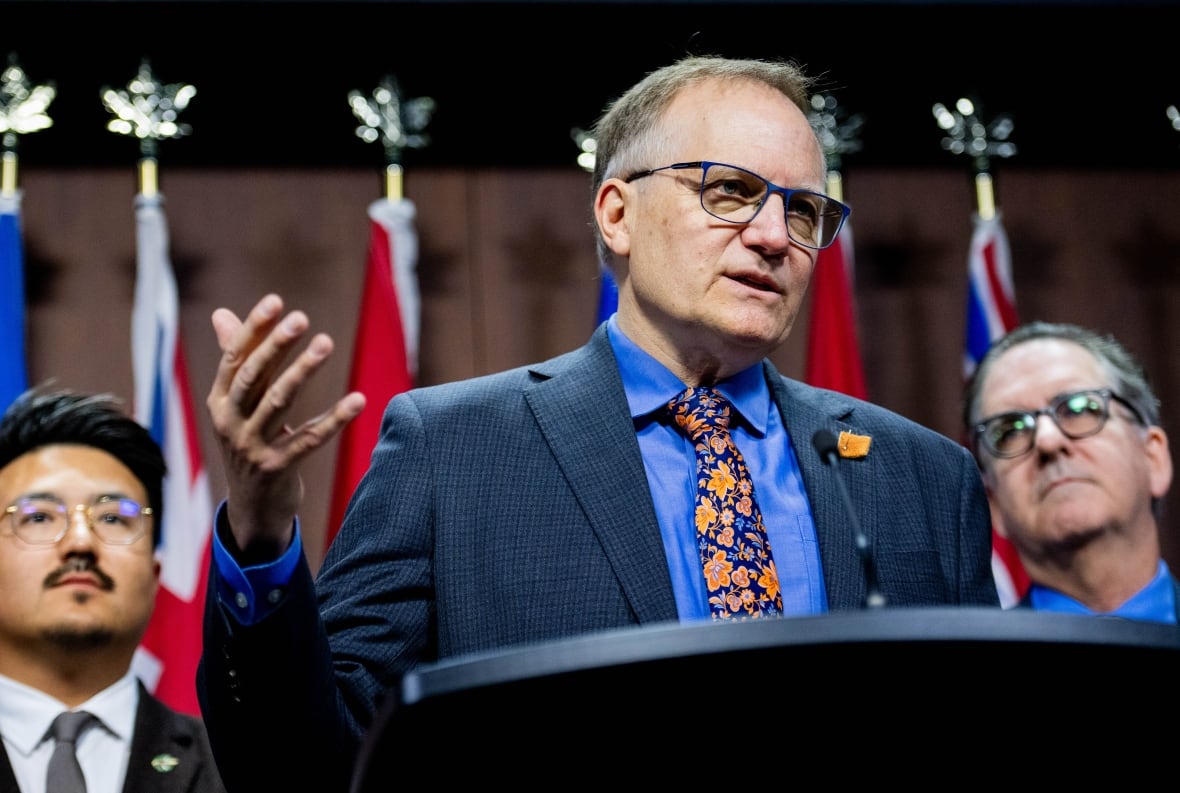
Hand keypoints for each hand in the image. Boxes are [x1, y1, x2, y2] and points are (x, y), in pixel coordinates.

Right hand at [207, 294, 365, 559]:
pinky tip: (359, 400)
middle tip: (301, 317)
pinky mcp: (277, 468)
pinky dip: (335, 418)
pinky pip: (310, 439)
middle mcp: (230, 422)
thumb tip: (222, 313)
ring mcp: (251, 447)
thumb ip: (236, 361)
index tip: (275, 300)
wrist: (253, 507)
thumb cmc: (249, 442)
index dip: (253, 328)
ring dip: (303, 370)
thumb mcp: (237, 405)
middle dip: (276, 345)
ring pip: (279, 402)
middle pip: (253, 376)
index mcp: (219, 401)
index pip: (234, 358)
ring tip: (326, 342)